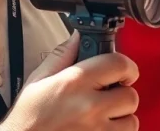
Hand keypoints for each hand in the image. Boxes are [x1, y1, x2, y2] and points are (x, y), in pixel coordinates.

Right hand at [0, 32, 139, 130]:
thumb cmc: (28, 119)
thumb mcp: (38, 81)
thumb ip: (62, 56)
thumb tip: (78, 37)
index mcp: (74, 83)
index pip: (118, 64)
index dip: (126, 65)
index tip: (123, 70)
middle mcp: (89, 107)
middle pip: (130, 95)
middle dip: (122, 93)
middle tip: (109, 95)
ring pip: (131, 120)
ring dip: (121, 117)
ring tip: (103, 116)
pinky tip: (101, 129)